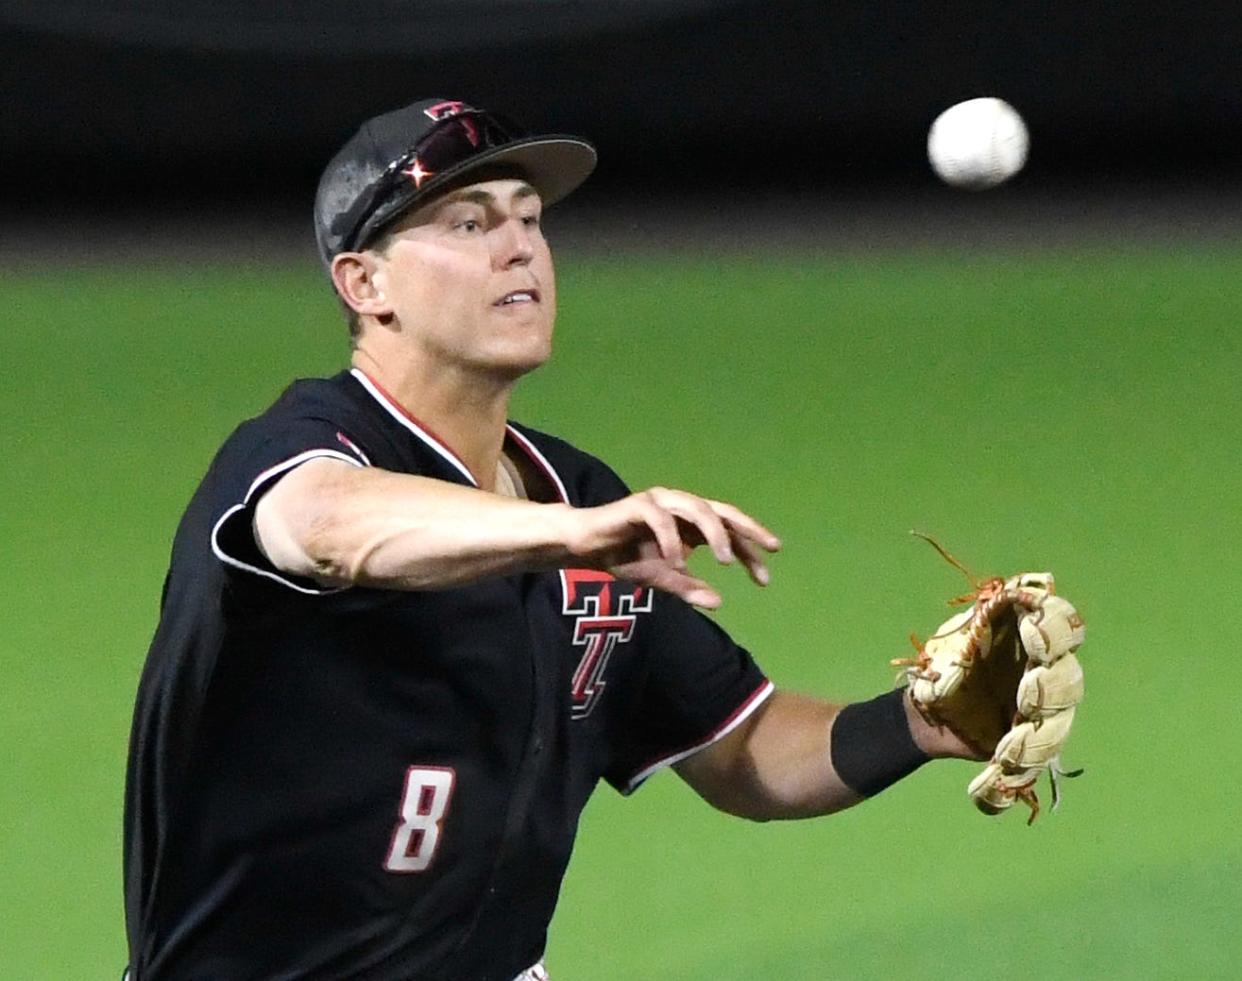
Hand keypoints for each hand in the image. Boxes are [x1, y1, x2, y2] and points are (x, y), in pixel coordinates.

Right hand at [563, 487, 780, 607]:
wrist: (585, 546)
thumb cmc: (623, 557)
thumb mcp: (660, 578)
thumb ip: (687, 587)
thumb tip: (719, 602)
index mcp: (690, 522)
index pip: (728, 531)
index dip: (748, 551)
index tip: (765, 576)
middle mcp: (680, 506)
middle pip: (722, 512)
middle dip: (747, 530)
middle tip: (768, 550)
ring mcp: (660, 502)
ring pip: (697, 509)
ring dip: (714, 533)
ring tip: (724, 560)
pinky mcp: (637, 505)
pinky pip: (661, 519)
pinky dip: (672, 540)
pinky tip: (679, 563)